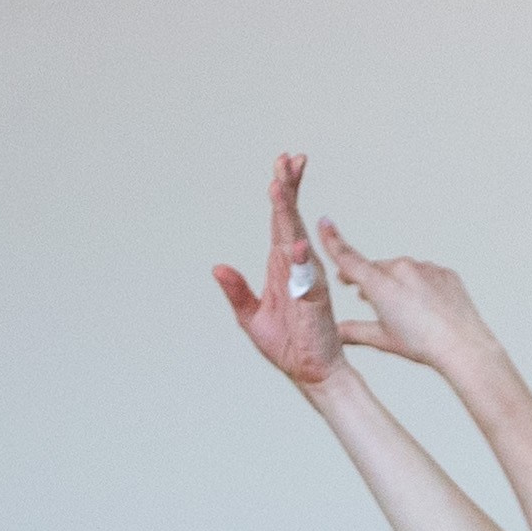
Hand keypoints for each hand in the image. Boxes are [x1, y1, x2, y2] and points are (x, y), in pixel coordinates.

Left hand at [213, 152, 346, 397]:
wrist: (311, 371)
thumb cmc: (287, 344)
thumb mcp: (250, 317)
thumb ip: (237, 291)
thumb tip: (217, 268)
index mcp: (280, 265)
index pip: (280, 221)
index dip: (282, 193)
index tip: (282, 165)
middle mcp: (295, 265)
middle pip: (290, 219)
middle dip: (288, 187)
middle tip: (287, 158)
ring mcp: (307, 279)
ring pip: (296, 237)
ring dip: (289, 212)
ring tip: (282, 184)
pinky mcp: (314, 299)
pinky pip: (306, 275)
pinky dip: (301, 259)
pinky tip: (295, 243)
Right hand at [313, 219, 496, 380]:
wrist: (463, 346)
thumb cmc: (424, 345)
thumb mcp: (383, 340)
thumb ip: (356, 331)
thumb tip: (336, 332)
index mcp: (380, 284)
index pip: (349, 258)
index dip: (333, 241)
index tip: (325, 223)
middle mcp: (401, 269)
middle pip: (377, 270)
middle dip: (369, 280)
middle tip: (364, 296)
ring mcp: (424, 268)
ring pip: (402, 271)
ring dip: (396, 284)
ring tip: (401, 308)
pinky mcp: (443, 272)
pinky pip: (425, 275)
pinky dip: (420, 286)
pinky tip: (424, 306)